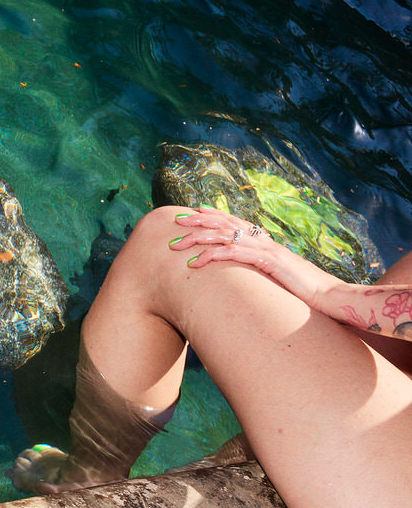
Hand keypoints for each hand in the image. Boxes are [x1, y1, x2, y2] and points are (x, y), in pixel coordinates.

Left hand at [170, 208, 336, 308]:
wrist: (330, 296)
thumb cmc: (304, 290)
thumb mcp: (278, 275)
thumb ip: (263, 268)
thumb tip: (247, 271)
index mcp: (266, 242)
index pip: (236, 221)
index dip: (214, 214)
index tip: (193, 211)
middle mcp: (265, 241)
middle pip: (226, 224)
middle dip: (199, 221)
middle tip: (176, 221)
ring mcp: (267, 250)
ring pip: (226, 236)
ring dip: (199, 239)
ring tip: (177, 244)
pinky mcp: (270, 262)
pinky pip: (237, 254)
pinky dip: (214, 255)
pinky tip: (197, 261)